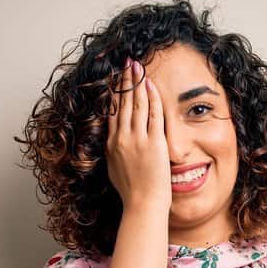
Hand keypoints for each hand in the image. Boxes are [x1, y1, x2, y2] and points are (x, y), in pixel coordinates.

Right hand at [105, 58, 170, 211]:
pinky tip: (151, 84)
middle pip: (122, 103)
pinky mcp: (154, 142)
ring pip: (136, 104)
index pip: (112, 111)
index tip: (117, 79)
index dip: (115, 93)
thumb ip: (115, 154)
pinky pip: (153, 114)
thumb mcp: (115, 170)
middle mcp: (122, 138)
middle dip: (125, 81)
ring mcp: (137, 139)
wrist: (142, 204)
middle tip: (128, 64)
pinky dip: (152, 97)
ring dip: (137, 83)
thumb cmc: (132, 193)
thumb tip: (113, 146)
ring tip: (138, 67)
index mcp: (112, 144)